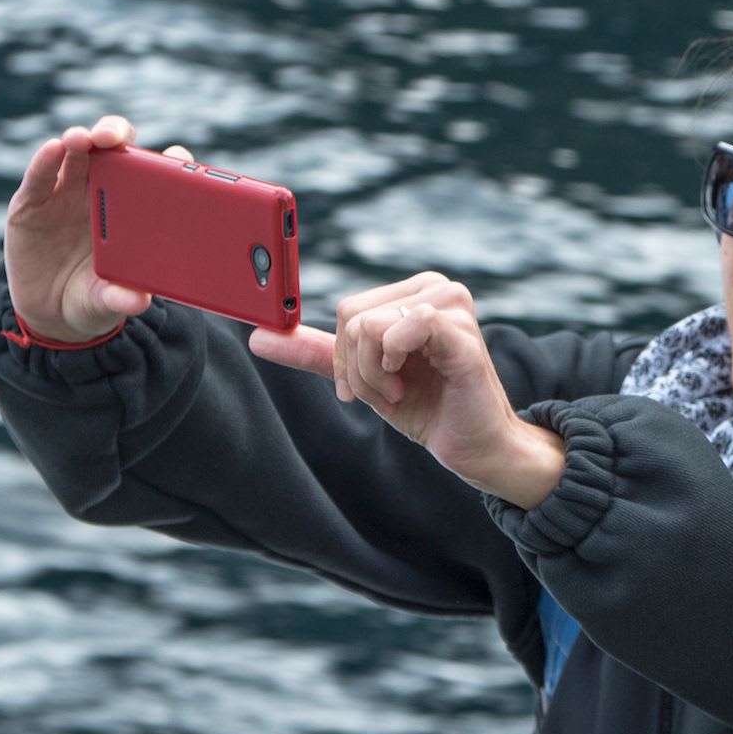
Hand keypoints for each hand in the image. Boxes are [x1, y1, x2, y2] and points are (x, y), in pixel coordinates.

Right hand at [4, 115, 194, 342]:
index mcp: (134, 207)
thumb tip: (138, 301)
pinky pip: (40, 176)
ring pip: (76, 152)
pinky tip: (53, 149)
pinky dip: (46, 160)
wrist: (51, 312)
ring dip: (81, 139)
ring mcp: (66, 192)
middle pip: (112, 148)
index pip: (155, 173)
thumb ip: (122, 297)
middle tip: (114, 139)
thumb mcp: (110, 299)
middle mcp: (101, 190)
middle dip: (115, 135)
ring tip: (84, 139)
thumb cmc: (95, 296)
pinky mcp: (32, 202)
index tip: (179, 159)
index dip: (169, 161)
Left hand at [248, 272, 564, 507]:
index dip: (344, 357)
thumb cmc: (429, 406)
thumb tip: (258, 336)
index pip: (349, 309)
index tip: (365, 387)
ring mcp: (452, 306)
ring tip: (402, 391)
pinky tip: (411, 388)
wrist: (475, 445)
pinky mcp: (462, 333)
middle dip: (357, 368)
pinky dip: (390, 368)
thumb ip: (318, 353)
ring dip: (373, 375)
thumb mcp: (364, 377)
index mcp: (416, 291)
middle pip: (353, 316)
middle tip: (390, 391)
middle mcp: (437, 288)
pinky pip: (400, 330)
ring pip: (369, 327)